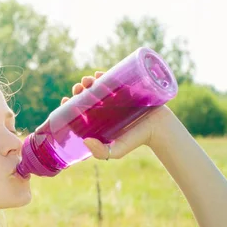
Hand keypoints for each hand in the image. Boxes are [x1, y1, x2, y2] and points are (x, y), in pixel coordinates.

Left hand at [61, 71, 176, 159]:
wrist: (160, 128)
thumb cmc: (136, 140)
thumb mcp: (116, 151)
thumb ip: (101, 152)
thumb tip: (85, 141)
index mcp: (97, 120)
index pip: (79, 111)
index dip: (70, 104)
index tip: (66, 100)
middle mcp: (104, 108)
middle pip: (86, 95)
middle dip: (79, 90)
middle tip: (78, 88)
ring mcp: (115, 97)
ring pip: (97, 86)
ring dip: (89, 80)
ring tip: (87, 80)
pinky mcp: (126, 88)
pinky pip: (113, 78)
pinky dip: (104, 74)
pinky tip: (99, 74)